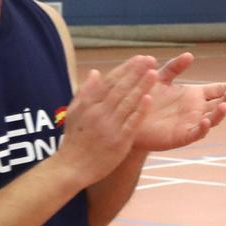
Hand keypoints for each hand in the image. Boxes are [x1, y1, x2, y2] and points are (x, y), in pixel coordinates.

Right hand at [58, 55, 156, 185]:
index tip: (138, 58)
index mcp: (89, 104)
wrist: (72, 167)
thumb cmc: (74, 140)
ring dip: (141, 87)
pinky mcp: (119, 140)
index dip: (125, 69)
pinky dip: (140, 111)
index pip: (110, 82)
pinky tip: (150, 99)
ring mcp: (110, 126)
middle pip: (120, 88)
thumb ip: (85, 92)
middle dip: (135, 72)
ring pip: (127, 102)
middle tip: (149, 59)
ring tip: (153, 73)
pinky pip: (131, 123)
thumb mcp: (74, 113)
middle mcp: (99, 112)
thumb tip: (96, 72)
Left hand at [130, 53, 225, 152]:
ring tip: (225, 105)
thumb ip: (174, 67)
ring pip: (212, 120)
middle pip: (219, 105)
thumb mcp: (160, 78)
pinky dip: (203, 128)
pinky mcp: (181, 136)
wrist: (130, 119)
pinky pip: (196, 134)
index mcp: (194, 95)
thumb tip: (190, 55)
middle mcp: (196, 110)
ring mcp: (191, 123)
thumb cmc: (145, 98)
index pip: (216, 90)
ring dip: (220, 113)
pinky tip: (206, 121)